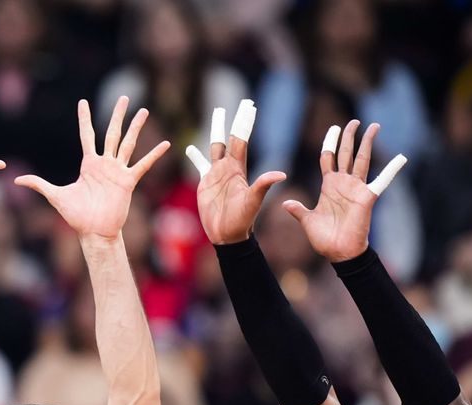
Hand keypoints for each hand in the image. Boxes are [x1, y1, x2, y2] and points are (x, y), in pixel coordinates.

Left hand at [14, 97, 169, 239]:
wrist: (93, 231)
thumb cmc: (76, 216)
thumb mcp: (55, 196)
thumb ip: (38, 184)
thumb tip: (16, 180)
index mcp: (88, 164)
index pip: (87, 135)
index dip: (85, 118)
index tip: (83, 102)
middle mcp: (104, 164)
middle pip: (112, 133)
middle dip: (118, 115)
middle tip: (124, 97)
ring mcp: (118, 171)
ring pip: (128, 143)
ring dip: (136, 127)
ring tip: (144, 111)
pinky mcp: (128, 181)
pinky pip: (142, 165)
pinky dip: (153, 155)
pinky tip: (165, 144)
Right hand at [185, 100, 284, 243]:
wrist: (228, 234)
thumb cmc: (242, 220)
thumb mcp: (254, 202)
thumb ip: (263, 185)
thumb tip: (281, 174)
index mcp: (239, 168)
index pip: (241, 140)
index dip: (244, 122)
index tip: (249, 105)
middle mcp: (229, 167)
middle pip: (231, 138)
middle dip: (236, 120)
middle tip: (242, 102)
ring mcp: (217, 174)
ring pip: (216, 146)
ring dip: (216, 130)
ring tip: (218, 113)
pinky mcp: (206, 183)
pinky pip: (200, 165)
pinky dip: (195, 156)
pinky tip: (190, 148)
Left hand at [281, 119, 406, 260]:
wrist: (337, 252)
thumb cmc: (324, 238)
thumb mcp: (307, 220)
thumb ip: (297, 210)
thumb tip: (285, 203)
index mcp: (329, 186)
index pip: (329, 158)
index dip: (330, 143)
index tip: (333, 128)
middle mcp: (343, 183)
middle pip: (347, 154)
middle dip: (349, 137)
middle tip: (354, 121)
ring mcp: (356, 189)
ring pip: (362, 160)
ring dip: (367, 143)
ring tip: (374, 126)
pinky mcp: (367, 197)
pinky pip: (382, 181)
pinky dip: (391, 170)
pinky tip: (401, 158)